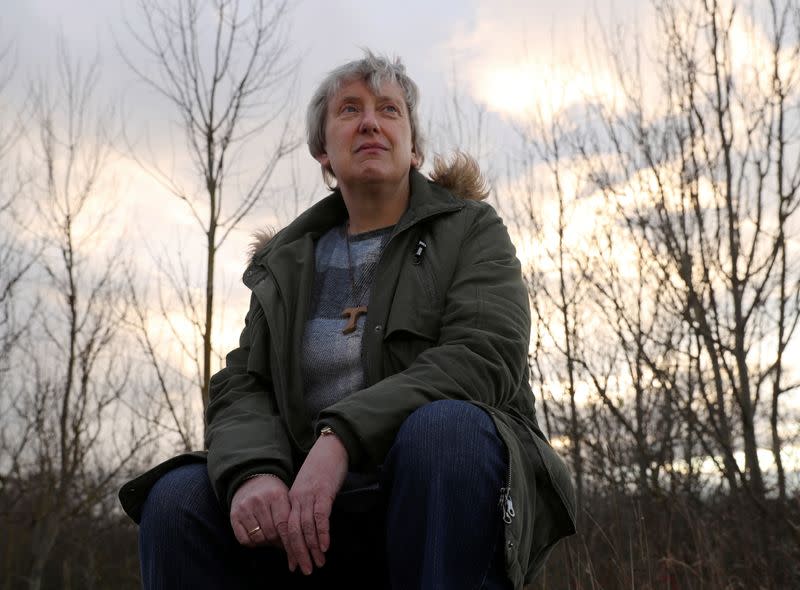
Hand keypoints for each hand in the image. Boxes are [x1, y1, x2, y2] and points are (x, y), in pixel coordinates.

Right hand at [230, 474, 290, 549]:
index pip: (284, 525)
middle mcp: (259, 501)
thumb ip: (291, 518)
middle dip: (278, 542)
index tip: (295, 554)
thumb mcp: (286, 498)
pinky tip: (257, 535)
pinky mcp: (233, 516)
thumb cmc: (274, 494)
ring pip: (258, 538)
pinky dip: (252, 543)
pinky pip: (244, 540)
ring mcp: (245, 508)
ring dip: (266, 543)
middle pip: (271, 534)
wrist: (251, 480)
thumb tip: (298, 546)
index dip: (290, 542)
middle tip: (282, 542)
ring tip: (270, 537)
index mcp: (276, 495)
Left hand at [285, 432, 347, 574]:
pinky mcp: (324, 491)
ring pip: (306, 527)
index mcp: (291, 499)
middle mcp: (297, 498)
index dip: (289, 549)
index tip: (294, 565)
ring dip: (312, 548)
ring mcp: (310, 495)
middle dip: (299, 554)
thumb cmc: (321, 468)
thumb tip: (307, 526)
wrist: (330, 447)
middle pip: (292, 532)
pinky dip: (322, 533)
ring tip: (318, 563)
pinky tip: (325, 546)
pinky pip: (320, 516)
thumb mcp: (308, 488)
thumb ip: (305, 505)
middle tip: (306, 570)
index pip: (286, 529)